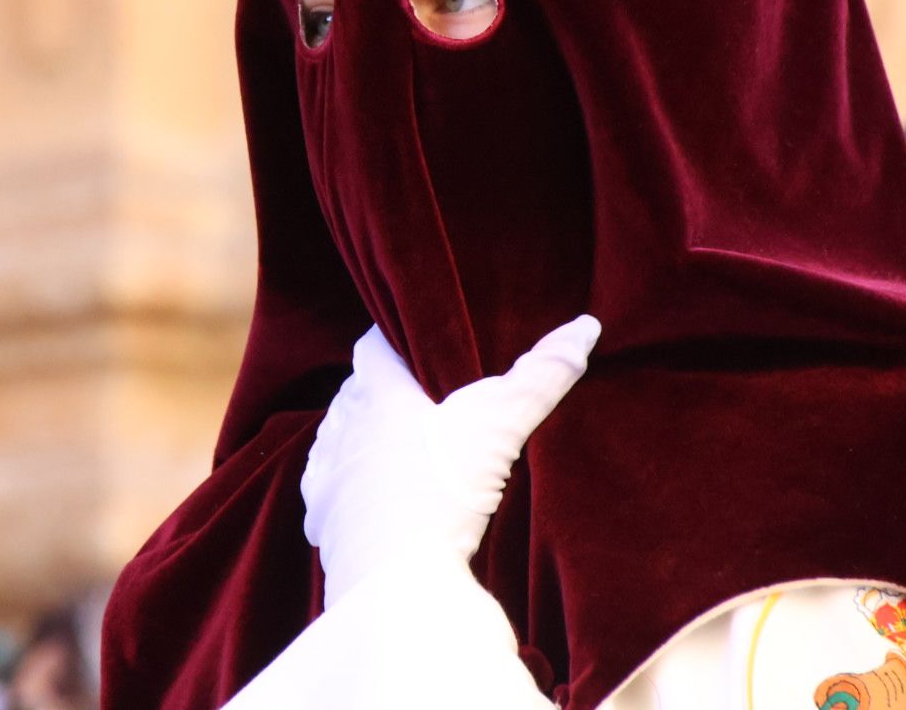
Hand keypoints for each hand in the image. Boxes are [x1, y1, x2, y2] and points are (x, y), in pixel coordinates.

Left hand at [301, 315, 599, 609]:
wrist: (398, 578)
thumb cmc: (444, 492)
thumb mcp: (500, 428)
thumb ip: (539, 377)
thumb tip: (583, 328)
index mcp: (377, 395)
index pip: (372, 347)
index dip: (389, 339)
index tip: (408, 339)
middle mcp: (342, 428)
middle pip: (354, 393)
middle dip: (377, 389)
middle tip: (412, 393)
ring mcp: (325, 476)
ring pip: (336, 438)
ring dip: (357, 436)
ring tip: (388, 441)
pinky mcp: (322, 520)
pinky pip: (325, 490)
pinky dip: (343, 486)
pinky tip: (364, 493)